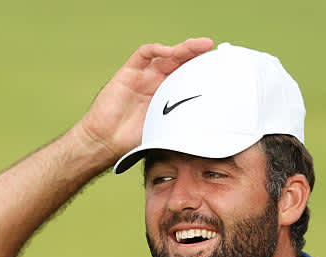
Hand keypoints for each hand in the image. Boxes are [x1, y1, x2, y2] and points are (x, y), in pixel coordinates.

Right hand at [75, 38, 214, 162]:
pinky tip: (169, 51)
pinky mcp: (129, 72)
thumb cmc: (134, 141)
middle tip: (212, 48)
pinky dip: (157, 49)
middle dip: (196, 54)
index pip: (188, 76)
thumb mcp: (167, 132)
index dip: (201, 70)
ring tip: (199, 45)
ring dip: (183, 48)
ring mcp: (143, 76)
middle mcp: (157, 82)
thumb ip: (184, 124)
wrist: (106, 141)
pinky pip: (144, 54)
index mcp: (168, 95)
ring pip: (166, 55)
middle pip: (180, 62)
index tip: (219, 67)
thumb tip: (212, 131)